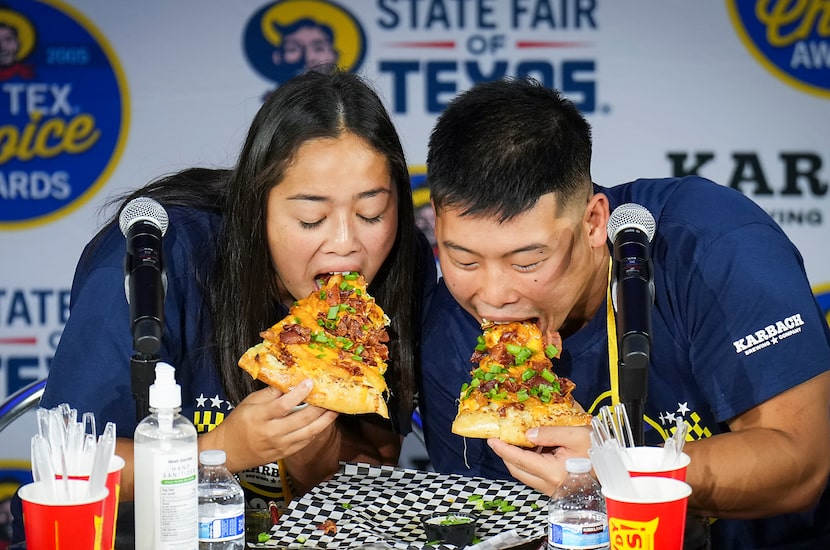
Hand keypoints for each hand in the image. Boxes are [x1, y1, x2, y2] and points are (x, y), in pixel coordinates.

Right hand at [201, 380, 337, 472]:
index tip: (310, 382)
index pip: (284, 405)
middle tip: (331, 396)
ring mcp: (279, 445)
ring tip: (335, 410)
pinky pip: (305, 442)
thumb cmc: (237, 424)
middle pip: (301, 419)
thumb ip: (269, 393)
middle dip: (320, 407)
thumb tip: (288, 380)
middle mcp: (272, 432)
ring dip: (324, 421)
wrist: (227, 451)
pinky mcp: (284, 454)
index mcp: (260, 417)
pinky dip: (316, 432)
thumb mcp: (249, 403)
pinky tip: (323, 423)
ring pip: (308, 433)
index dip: (299, 393)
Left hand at [487, 425, 591, 494]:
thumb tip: (528, 433)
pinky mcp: (557, 488)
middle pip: (517, 470)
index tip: (491, 439)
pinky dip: (530, 462)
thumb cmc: (599, 451)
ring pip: (525, 474)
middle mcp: (549, 484)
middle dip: (506, 454)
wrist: (617, 468)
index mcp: (552, 472)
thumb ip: (549, 433)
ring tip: (517, 440)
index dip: (503, 449)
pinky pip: (536, 475)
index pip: (519, 459)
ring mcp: (553, 488)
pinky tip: (535, 448)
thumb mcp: (575, 434)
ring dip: (518, 458)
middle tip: (500, 439)